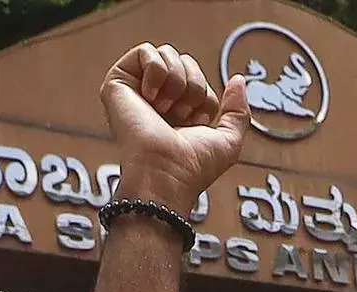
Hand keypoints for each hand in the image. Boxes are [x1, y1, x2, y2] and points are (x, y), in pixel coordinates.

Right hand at [100, 43, 249, 214]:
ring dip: (177, 82)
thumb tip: (238, 80)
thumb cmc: (191, 168)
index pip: (197, 80)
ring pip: (167, 54)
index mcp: (175, 113)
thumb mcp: (228, 141)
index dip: (204, 98)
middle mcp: (154, 101)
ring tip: (165, 109)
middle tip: (181, 116)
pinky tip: (151, 97)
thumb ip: (237, 111)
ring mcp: (136, 93)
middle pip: (184, 61)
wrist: (165, 174)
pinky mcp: (118, 85)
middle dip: (193, 86)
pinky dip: (157, 71)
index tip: (195, 123)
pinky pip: (145, 52)